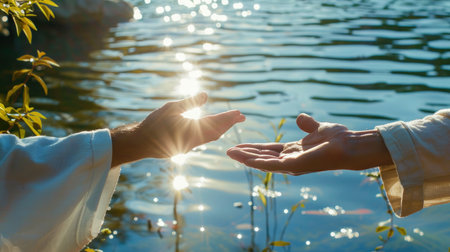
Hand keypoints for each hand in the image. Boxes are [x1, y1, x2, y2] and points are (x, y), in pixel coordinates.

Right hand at [111, 92, 244, 165]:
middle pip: (216, 132)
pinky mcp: (184, 148)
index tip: (239, 113)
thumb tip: (206, 95)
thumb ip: (189, 103)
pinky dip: (211, 133)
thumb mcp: (171, 108)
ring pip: (210, 137)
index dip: (228, 118)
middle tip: (241, 117)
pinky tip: (213, 129)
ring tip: (231, 121)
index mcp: (191, 130)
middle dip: (229, 123)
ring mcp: (189, 146)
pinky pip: (203, 140)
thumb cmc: (153, 124)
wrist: (139, 143)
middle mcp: (193, 141)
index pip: (215, 123)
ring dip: (221, 128)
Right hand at [227, 114, 391, 174]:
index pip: (269, 150)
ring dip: (245, 158)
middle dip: (245, 154)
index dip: (254, 148)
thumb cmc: (339, 138)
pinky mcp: (294, 165)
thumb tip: (300, 117)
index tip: (239, 145)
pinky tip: (243, 157)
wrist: (350, 144)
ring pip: (262, 162)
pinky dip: (255, 161)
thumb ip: (307, 124)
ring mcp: (291, 164)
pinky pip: (270, 164)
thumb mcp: (318, 128)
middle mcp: (290, 159)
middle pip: (262, 156)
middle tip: (228, 151)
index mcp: (294, 151)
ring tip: (229, 153)